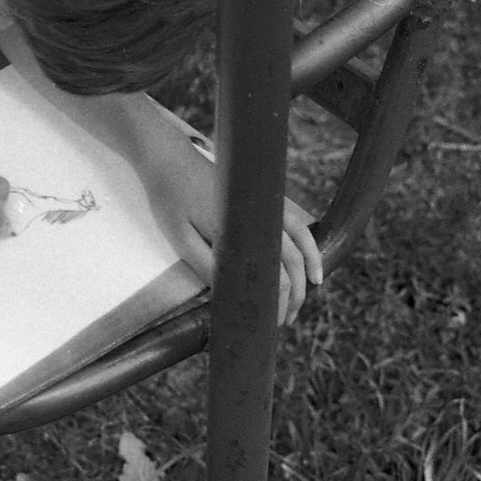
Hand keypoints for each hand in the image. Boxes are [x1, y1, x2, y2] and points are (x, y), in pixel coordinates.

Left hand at [144, 132, 321, 324]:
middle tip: (288, 318)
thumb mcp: (181, 240)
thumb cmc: (170, 200)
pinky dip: (306, 239)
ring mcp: (265, 202)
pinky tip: (307, 256)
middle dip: (296, 291)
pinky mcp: (263, 195)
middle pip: (292, 258)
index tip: (271, 323)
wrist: (168, 157)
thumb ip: (207, 267)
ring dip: (309, 265)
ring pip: (302, 237)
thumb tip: (233, 297)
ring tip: (312, 288)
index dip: (277, 301)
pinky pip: (295, 219)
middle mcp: (260, 215)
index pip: (273, 274)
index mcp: (240, 230)